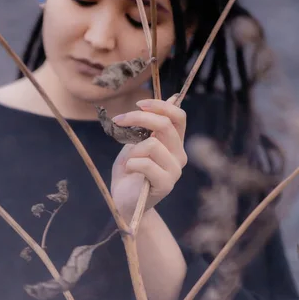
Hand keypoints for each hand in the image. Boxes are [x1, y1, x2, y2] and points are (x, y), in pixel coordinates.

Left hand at [110, 95, 187, 222]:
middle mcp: (179, 155)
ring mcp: (175, 170)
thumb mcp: (136, 142)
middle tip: (119, 120)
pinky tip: (129, 171)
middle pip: (165, 125)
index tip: (138, 104)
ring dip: (133, 150)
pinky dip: (131, 164)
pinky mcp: (166, 184)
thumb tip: (173, 97)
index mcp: (175, 143)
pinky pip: (146, 163)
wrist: (125, 202)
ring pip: (153, 144)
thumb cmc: (129, 172)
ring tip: (128, 162)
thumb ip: (149, 126)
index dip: (160, 105)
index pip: (178, 116)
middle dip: (139, 118)